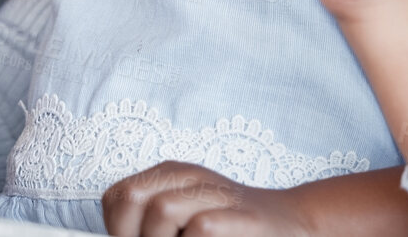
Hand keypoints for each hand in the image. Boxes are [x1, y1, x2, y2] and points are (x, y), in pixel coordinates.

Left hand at [102, 162, 311, 236]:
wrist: (291, 224)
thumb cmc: (230, 229)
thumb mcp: (183, 220)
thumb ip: (151, 226)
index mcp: (169, 176)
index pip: (116, 198)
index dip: (118, 229)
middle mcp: (189, 177)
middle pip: (131, 198)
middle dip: (133, 235)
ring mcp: (216, 194)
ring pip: (161, 209)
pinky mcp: (240, 216)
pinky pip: (200, 228)